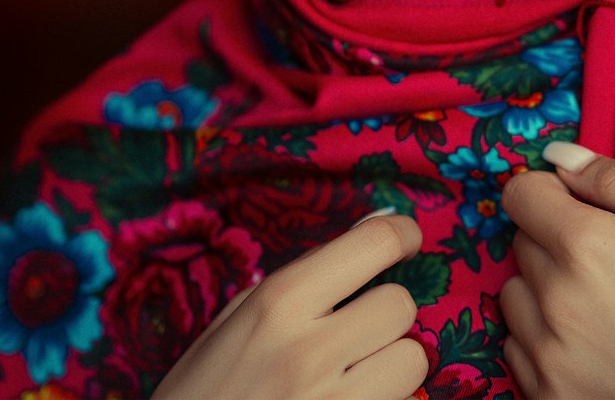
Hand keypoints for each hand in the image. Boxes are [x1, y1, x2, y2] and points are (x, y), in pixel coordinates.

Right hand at [152, 212, 427, 399]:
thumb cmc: (202, 394)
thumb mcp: (235, 323)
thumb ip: (302, 279)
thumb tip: (370, 232)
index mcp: (279, 304)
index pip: (375, 244)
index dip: (401, 234)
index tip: (407, 239)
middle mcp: (310, 351)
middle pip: (400, 305)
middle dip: (385, 314)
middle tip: (358, 329)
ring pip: (412, 359)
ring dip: (392, 363)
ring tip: (355, 374)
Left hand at [500, 142, 614, 399]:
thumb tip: (561, 156)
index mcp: (586, 247)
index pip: (521, 194)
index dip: (551, 191)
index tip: (583, 205)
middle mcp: (553, 302)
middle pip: (522, 242)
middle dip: (557, 238)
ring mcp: (547, 359)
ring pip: (516, 296)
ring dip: (545, 290)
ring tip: (606, 307)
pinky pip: (520, 350)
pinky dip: (545, 340)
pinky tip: (596, 346)